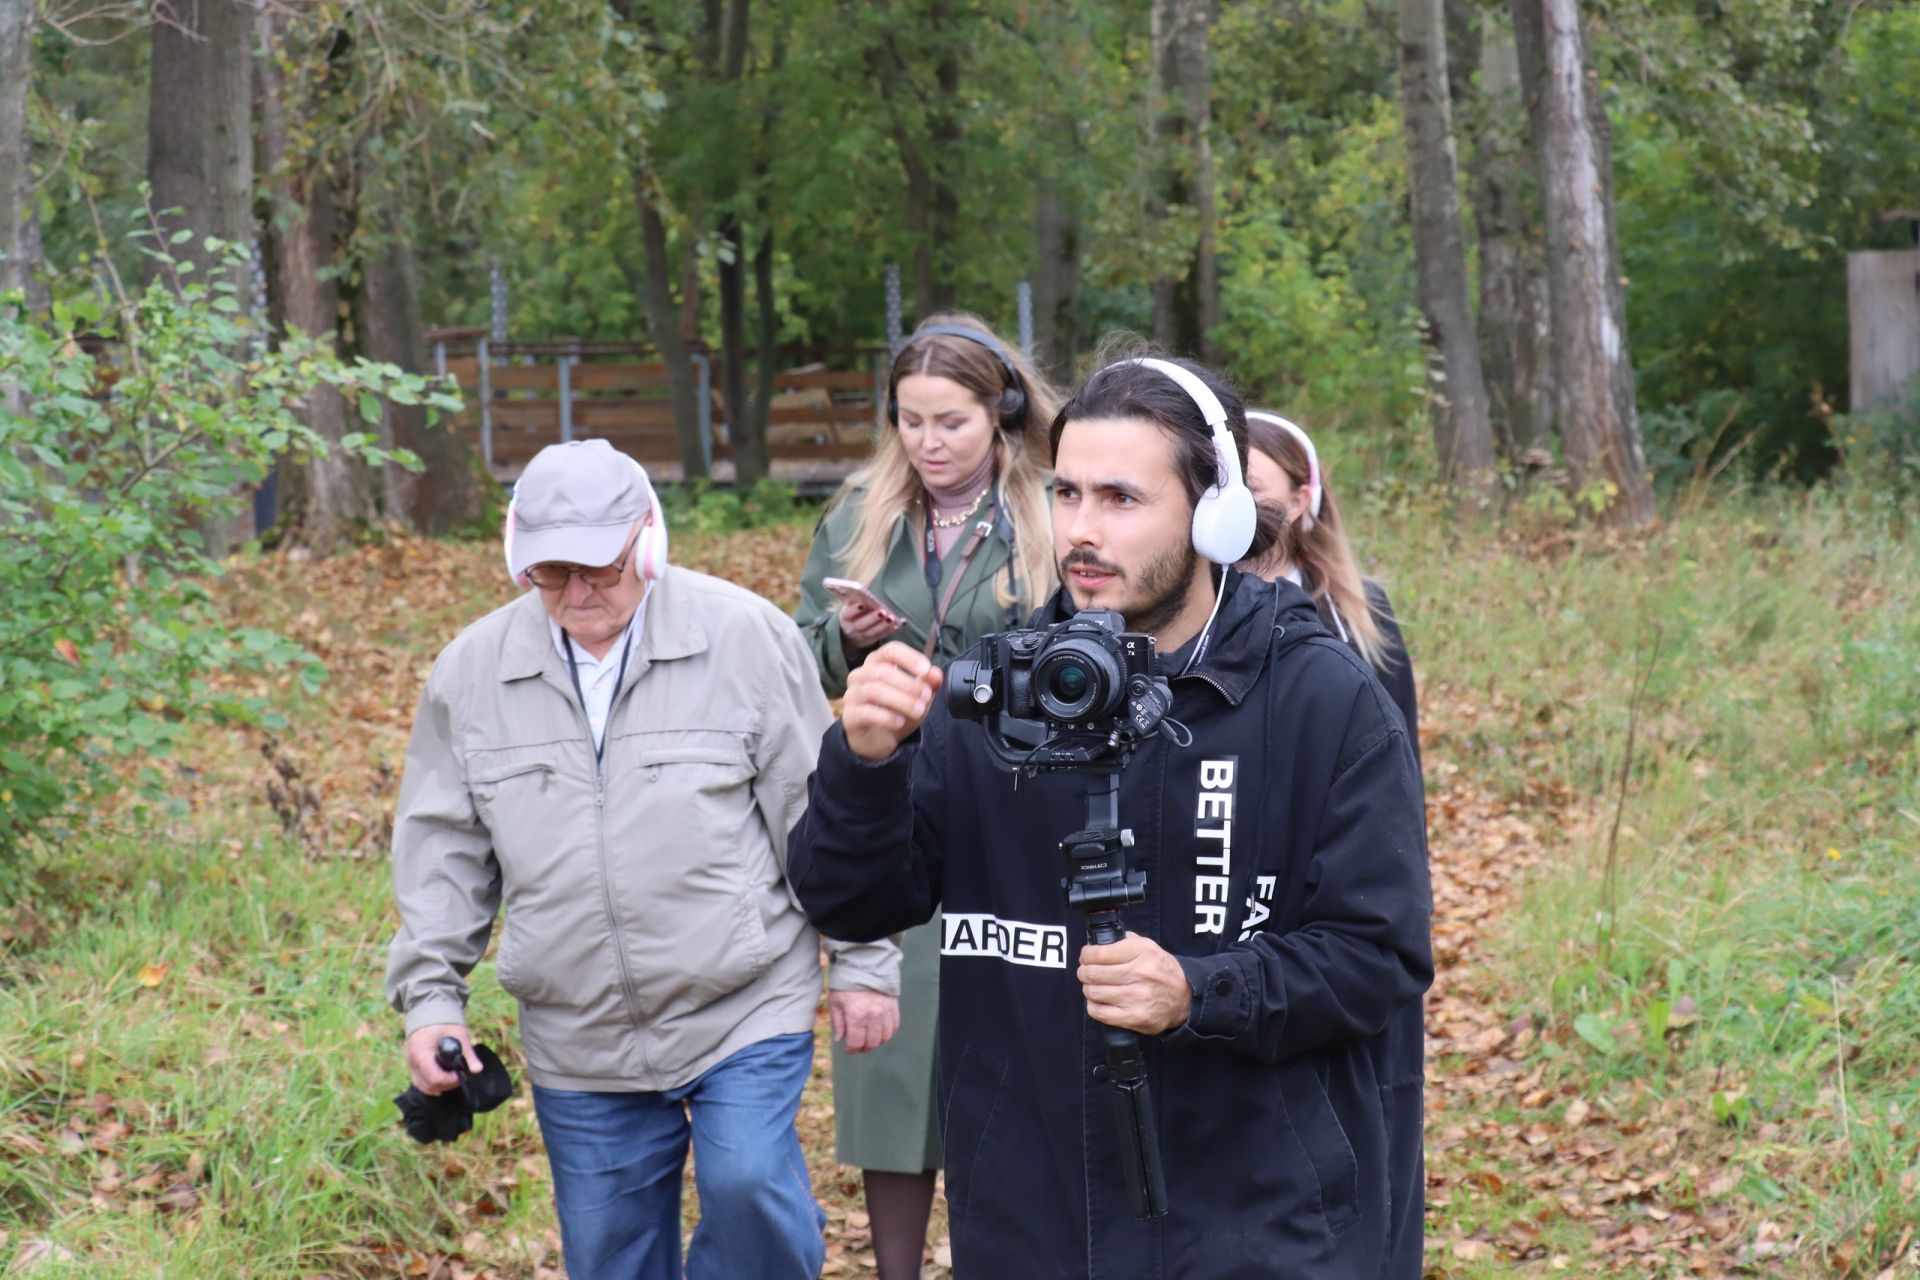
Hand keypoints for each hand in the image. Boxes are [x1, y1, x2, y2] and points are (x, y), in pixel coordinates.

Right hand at [405, 1023, 481, 1095]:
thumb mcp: (459, 1034)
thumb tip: (478, 1070)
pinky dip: (431, 1083)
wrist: (429, 1008)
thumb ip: (468, 1053)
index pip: (434, 1077)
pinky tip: (443, 1080)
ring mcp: (410, 1062)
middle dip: (446, 1085)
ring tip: (453, 1078)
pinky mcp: (412, 1062)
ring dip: (438, 1086)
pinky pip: (419, 1080)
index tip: (463, 1075)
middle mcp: (412, 1060)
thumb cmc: (444, 1020)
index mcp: (421, 1052)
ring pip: (422, 1085)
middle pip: (428, 1085)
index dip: (450, 1080)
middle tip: (460, 1077)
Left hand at [829, 990, 900, 1053]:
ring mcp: (886, 1011)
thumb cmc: (846, 984)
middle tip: (858, 1046)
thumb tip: (840, 1040)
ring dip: (876, 1042)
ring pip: (885, 1037)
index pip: (856, 1043)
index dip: (851, 1050)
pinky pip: (894, 1027)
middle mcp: (873, 1015)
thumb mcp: (836, 1002)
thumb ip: (838, 1023)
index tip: (848, 1049)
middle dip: (863, 1048)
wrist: (864, 965)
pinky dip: (887, 1033)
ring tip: (869, 1039)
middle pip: (872, 1043)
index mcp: (856, 1015)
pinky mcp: (894, 1007)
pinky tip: (880, 1031)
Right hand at [838, 599, 902, 648]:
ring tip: (892, 618)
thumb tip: (863, 592)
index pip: (848, 613)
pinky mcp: (871, 641)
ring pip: (873, 632)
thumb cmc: (853, 612)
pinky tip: (900, 623)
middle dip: (873, 618)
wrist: (849, 632)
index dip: (855, 610)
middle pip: (862, 624)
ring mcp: (861, 636)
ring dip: (883, 625)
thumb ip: (855, 600)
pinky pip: (882, 635)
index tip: (862, 604)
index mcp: (845, 617)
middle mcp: (852, 628)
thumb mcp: (850, 606)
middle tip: (882, 612)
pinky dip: (891, 629)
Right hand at [842, 642, 942, 760]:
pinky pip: (866, 712)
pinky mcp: (849, 716)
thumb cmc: (896, 710)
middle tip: (926, 696)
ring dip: (901, 700)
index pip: (890, 650)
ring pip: (874, 690)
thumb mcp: (918, 697)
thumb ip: (928, 684)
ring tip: (919, 710)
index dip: (909, 658)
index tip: (926, 670)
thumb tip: (936, 675)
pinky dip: (886, 717)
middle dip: (909, 684)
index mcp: (877, 663)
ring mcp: (852, 695)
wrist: (878, 740)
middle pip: (882, 671)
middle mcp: (860, 675)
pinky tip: (900, 722)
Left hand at [1077, 933, 1191, 1034]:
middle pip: (1093, 973)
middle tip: (1085, 972)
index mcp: (1142, 952)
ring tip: (1093, 986)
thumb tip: (1100, 942)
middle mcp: (1140, 974)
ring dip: (1088, 989)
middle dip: (1084, 972)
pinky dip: (1093, 1006)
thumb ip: (1125, 941)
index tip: (1086, 956)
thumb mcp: (1149, 947)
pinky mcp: (1134, 1017)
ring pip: (1094, 992)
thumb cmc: (1162, 972)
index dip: (1086, 955)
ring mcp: (1136, 997)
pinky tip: (1099, 1001)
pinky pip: (1099, 1012)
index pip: (1099, 953)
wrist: (1184, 998)